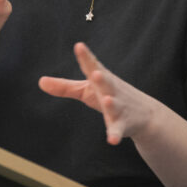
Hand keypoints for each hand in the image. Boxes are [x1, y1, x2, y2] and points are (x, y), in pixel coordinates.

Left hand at [39, 42, 155, 144]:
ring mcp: (118, 106)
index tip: (79, 46)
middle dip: (101, 77)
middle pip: (106, 82)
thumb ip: (64, 86)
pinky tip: (112, 141)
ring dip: (111, 103)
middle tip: (96, 72)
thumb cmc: (109, 95)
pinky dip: (115, 134)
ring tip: (107, 100)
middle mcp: (111, 90)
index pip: (92, 66)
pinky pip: (118, 129)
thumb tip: (40, 81)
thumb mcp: (86, 90)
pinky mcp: (123, 124)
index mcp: (100, 79)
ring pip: (114, 105)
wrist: (146, 115)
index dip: (86, 57)